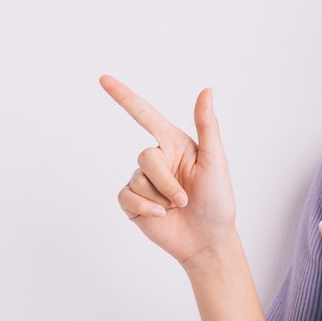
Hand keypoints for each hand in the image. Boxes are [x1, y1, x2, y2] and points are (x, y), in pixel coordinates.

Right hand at [103, 75, 237, 267]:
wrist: (208, 241)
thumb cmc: (218, 201)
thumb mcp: (216, 161)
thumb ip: (207, 125)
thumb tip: (207, 90)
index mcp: (175, 144)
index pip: (145, 115)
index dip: (124, 97)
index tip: (104, 79)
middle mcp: (157, 160)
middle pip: (145, 157)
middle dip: (166, 181)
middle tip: (185, 199)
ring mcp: (144, 182)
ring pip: (138, 179)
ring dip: (160, 197)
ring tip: (178, 208)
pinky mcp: (133, 203)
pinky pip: (126, 197)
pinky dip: (144, 207)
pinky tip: (160, 216)